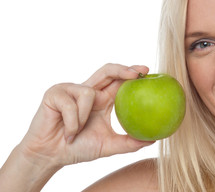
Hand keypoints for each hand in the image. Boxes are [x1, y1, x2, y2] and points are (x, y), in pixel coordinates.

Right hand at [20, 64, 153, 166]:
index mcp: (102, 99)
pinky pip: (71, 104)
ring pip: (88, 93)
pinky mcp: (55, 93)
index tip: (147, 70)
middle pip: (107, 70)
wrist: (51, 155)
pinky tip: (67, 132)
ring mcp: (71, 90)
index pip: (119, 80)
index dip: (132, 72)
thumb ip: (129, 142)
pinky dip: (72, 122)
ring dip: (84, 117)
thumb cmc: (78, 148)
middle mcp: (89, 91)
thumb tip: (153, 139)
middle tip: (137, 72)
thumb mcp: (108, 145)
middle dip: (122, 68)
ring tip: (77, 131)